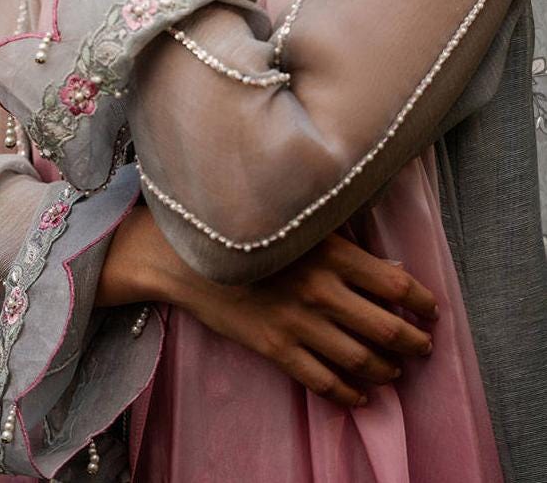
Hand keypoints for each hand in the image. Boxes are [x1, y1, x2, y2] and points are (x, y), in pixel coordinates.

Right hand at [97, 208, 436, 407]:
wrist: (190, 259)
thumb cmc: (249, 234)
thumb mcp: (300, 228)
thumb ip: (340, 245)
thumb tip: (384, 267)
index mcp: (332, 255)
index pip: (396, 284)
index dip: (422, 302)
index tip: (432, 310)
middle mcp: (322, 291)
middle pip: (387, 328)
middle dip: (415, 342)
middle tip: (424, 347)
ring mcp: (299, 324)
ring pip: (361, 360)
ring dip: (388, 370)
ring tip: (396, 370)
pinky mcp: (277, 349)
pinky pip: (324, 382)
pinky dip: (349, 394)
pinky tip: (361, 394)